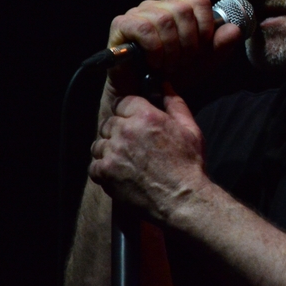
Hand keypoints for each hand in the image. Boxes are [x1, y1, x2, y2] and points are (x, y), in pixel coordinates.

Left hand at [89, 83, 208, 219]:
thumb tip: (165, 86)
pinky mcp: (106, 173)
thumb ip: (176, 104)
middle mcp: (126, 131)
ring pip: (99, 143)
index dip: (127, 111)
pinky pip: (94, 165)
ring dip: (109, 149)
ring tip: (125, 160)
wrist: (183, 199)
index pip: (122, 102)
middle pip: (109, 122)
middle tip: (132, 143)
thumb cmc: (189, 165)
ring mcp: (113, 153)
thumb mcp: (190, 129)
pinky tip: (119, 173)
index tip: (132, 119)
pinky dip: (103, 169)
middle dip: (118, 130)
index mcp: (146, 116)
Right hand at [106, 0, 242, 96]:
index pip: (199, 1)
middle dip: (188, 43)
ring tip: (168, 66)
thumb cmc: (173, 75)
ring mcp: (138, 13)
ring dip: (171, 49)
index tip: (200, 50)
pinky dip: (154, 48)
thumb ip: (220, 47)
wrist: (144, 94)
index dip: (205, 27)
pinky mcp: (121, 24)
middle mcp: (159, 6)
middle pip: (182, 10)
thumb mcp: (203, 63)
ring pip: (164, 19)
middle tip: (182, 63)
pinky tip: (154, 62)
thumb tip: (234, 29)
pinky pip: (144, 28)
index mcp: (179, 9)